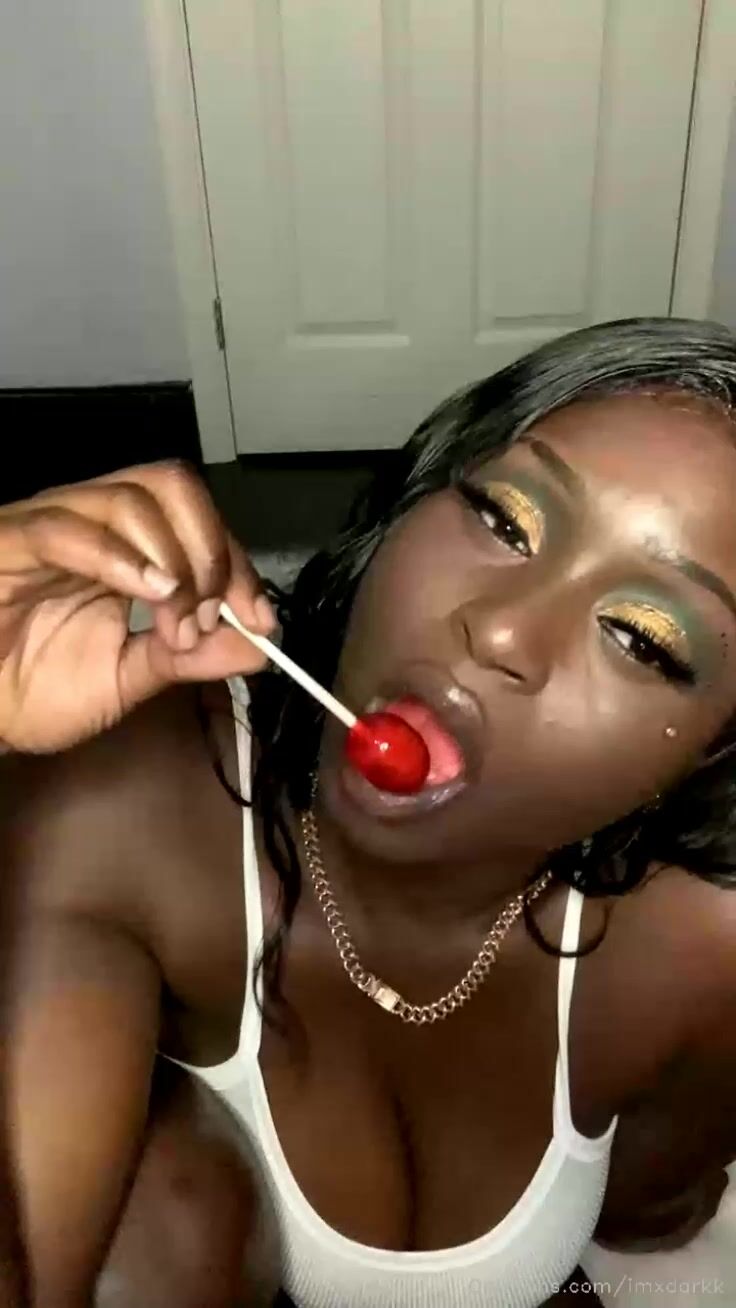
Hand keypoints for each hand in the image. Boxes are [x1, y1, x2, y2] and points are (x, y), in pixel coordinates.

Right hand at [0, 462, 276, 751]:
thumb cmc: (36, 691)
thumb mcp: (130, 679)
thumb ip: (190, 659)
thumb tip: (260, 648)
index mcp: (125, 546)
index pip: (196, 519)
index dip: (237, 562)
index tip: (260, 619)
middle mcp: (90, 522)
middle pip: (172, 486)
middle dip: (212, 550)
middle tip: (216, 615)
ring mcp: (49, 526)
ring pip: (130, 500)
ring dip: (174, 562)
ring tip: (178, 624)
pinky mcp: (8, 542)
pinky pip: (64, 529)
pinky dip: (119, 557)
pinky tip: (151, 593)